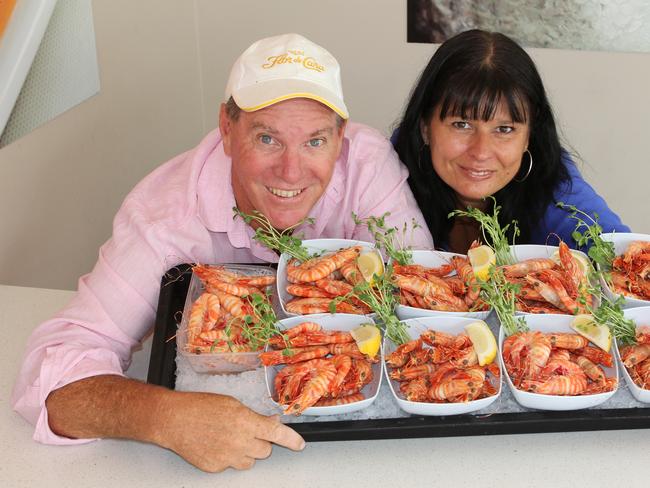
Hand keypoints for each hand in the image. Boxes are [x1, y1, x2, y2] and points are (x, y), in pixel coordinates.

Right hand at [157, 391, 304, 471]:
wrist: (174, 421)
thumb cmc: (200, 407)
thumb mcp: (232, 403)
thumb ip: (254, 416)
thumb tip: (272, 421)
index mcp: (246, 422)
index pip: (276, 433)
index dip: (291, 440)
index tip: (299, 444)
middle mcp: (239, 442)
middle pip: (265, 451)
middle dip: (261, 442)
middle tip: (247, 431)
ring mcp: (227, 457)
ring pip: (250, 462)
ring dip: (246, 452)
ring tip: (230, 438)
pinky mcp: (215, 468)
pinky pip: (231, 466)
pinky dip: (228, 457)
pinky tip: (216, 445)